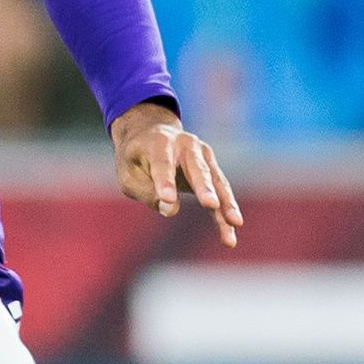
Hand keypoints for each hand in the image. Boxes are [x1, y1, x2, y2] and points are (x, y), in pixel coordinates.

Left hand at [111, 101, 241, 247]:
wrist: (151, 133)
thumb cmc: (135, 159)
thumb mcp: (128, 175)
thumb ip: (146, 192)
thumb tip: (171, 210)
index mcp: (159, 143)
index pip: (162, 164)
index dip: (165, 182)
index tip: (167, 199)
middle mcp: (185, 145)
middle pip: (196, 169)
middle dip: (204, 187)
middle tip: (211, 205)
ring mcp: (202, 154)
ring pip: (216, 181)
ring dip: (226, 203)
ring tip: (235, 223)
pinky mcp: (212, 167)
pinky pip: (221, 191)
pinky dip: (227, 210)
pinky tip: (232, 230)